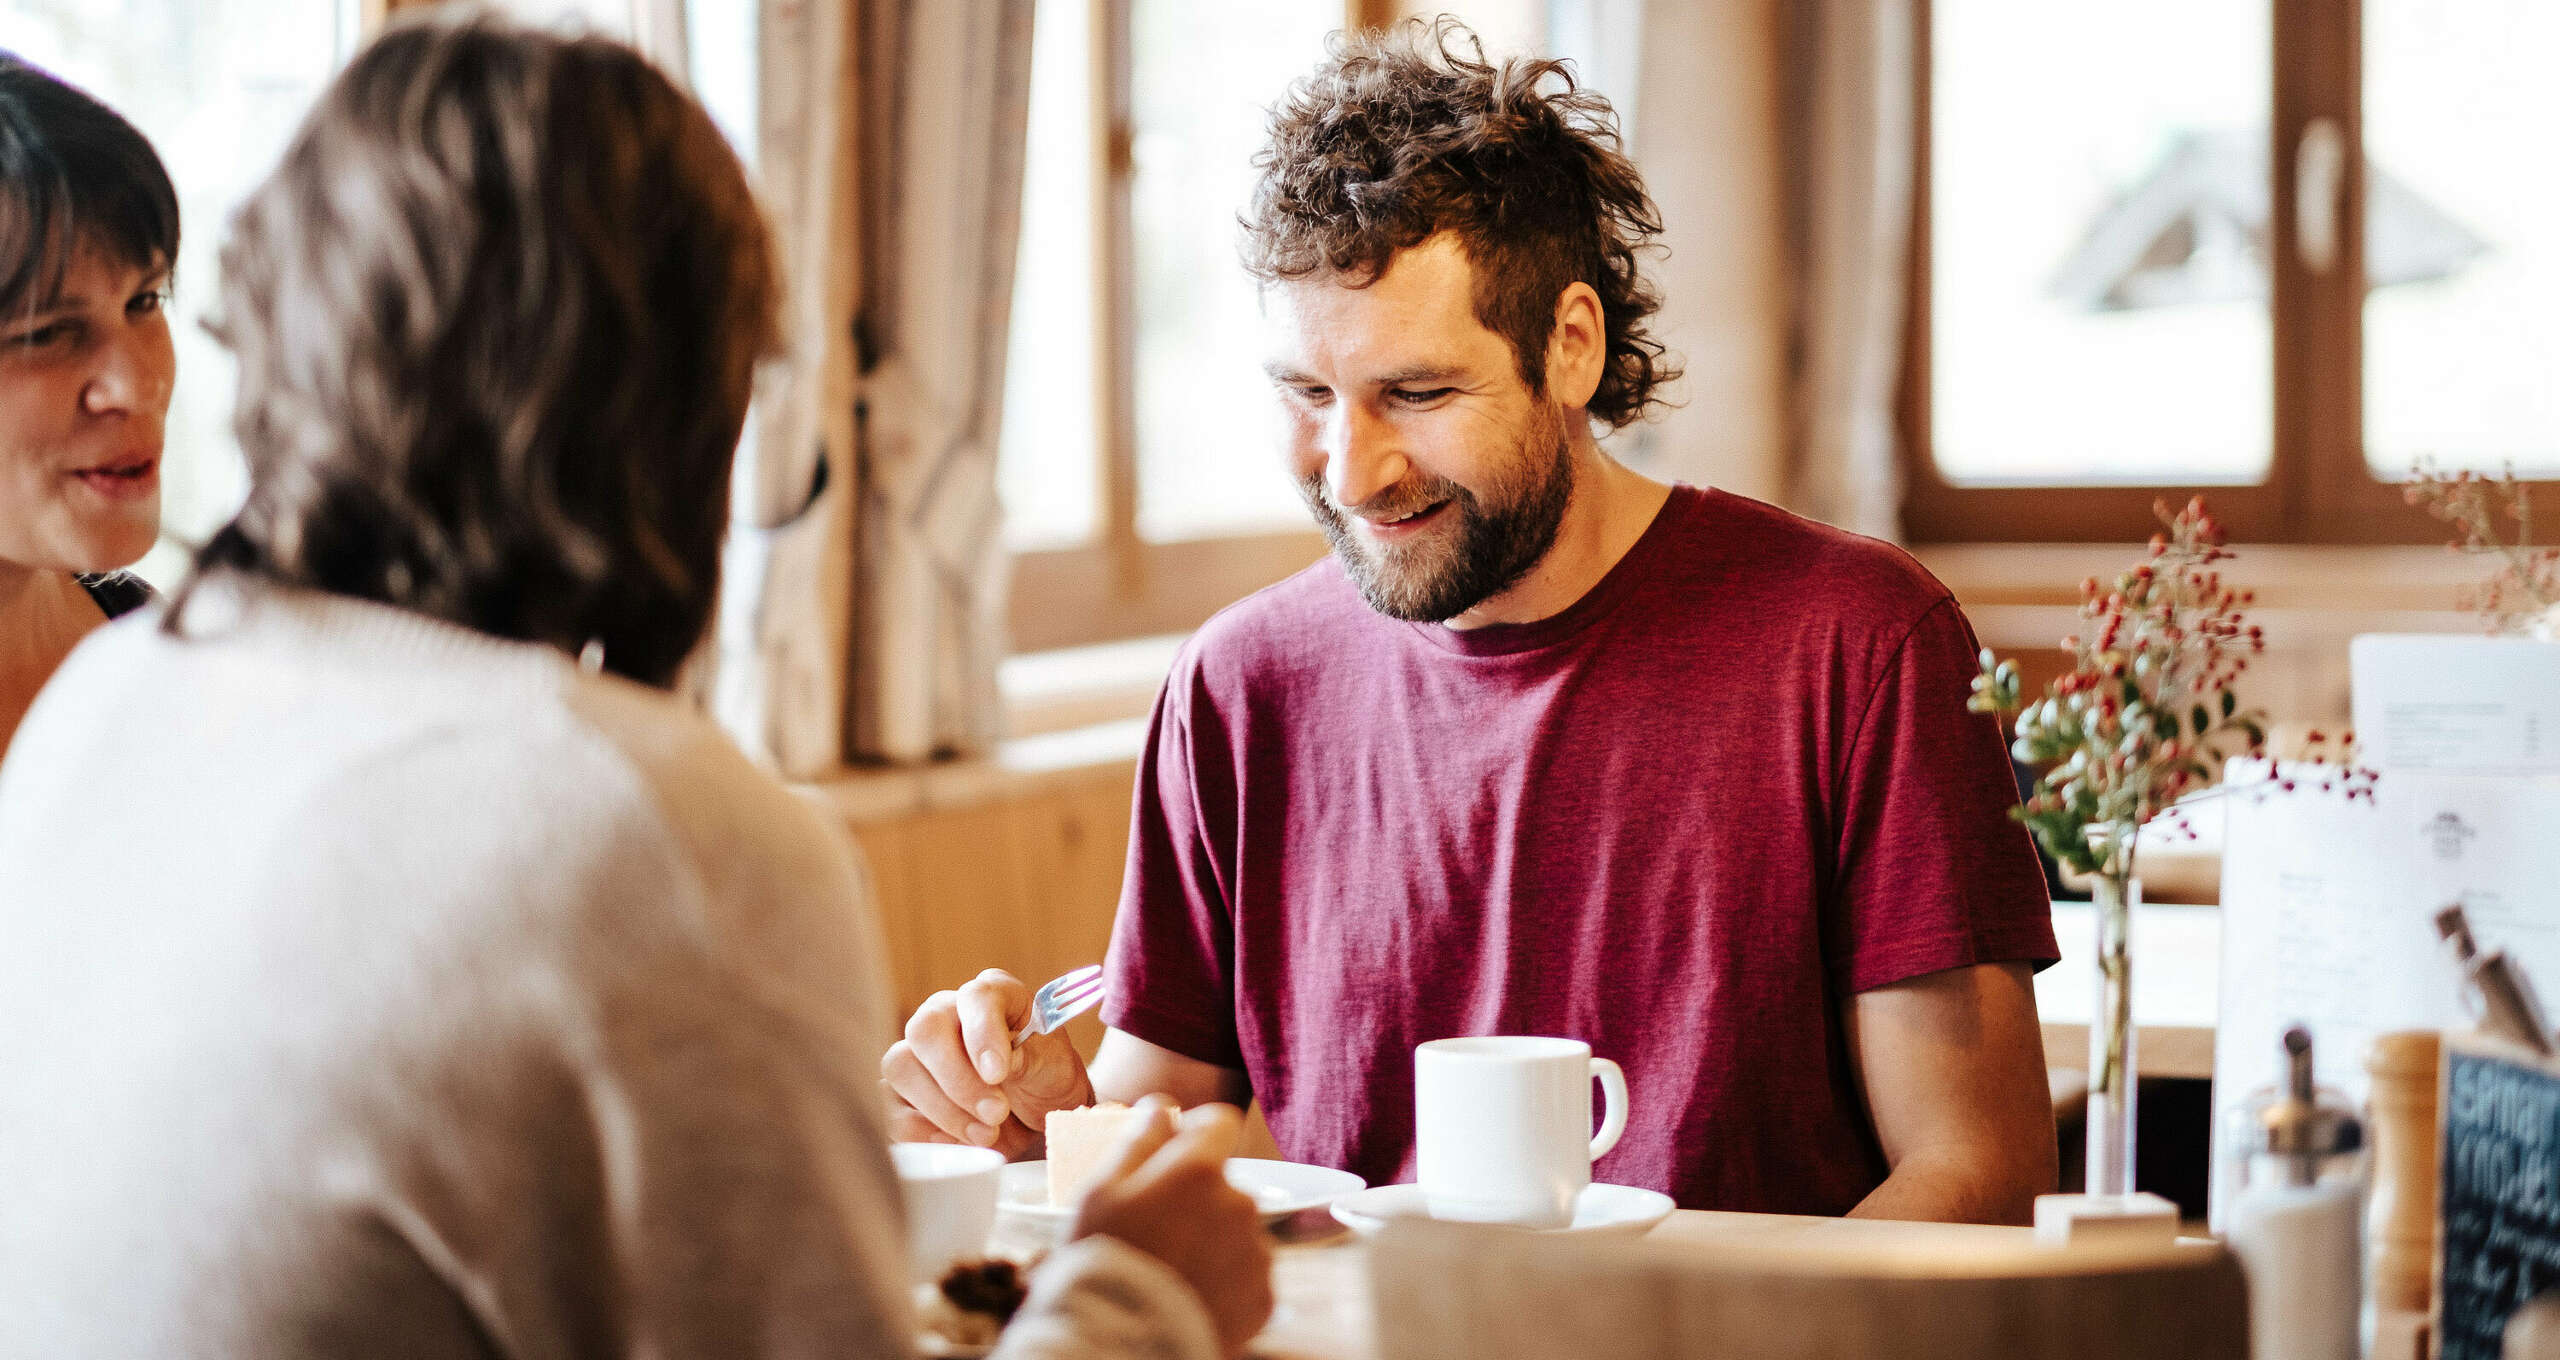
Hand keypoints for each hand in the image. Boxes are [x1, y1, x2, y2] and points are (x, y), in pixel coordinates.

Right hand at [882, 969, 1093, 1157]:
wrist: (1036, 1115)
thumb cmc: (1046, 1078)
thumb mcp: (1054, 1067)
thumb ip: (1029, 1059)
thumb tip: (996, 1066)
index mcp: (991, 996)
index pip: (976, 997)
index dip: (982, 1033)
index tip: (998, 1073)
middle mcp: (946, 1014)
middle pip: (925, 1031)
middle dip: (959, 1080)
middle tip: (996, 1114)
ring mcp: (918, 1052)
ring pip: (901, 1068)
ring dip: (942, 1109)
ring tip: (986, 1135)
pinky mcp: (902, 1092)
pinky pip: (891, 1108)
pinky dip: (923, 1132)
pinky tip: (959, 1143)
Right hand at [1071, 1096, 1274, 1357]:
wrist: (1122, 1344)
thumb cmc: (1103, 1264)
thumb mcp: (1100, 1193)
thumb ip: (1138, 1142)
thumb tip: (1161, 1107)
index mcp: (1199, 1171)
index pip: (1220, 1123)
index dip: (1197, 1131)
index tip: (1177, 1148)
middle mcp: (1239, 1204)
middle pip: (1223, 1184)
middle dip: (1196, 1196)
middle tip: (1156, 1229)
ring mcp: (1255, 1253)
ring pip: (1236, 1230)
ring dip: (1211, 1239)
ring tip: (1170, 1270)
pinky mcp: (1263, 1297)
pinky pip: (1246, 1273)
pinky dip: (1224, 1280)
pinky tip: (1189, 1294)